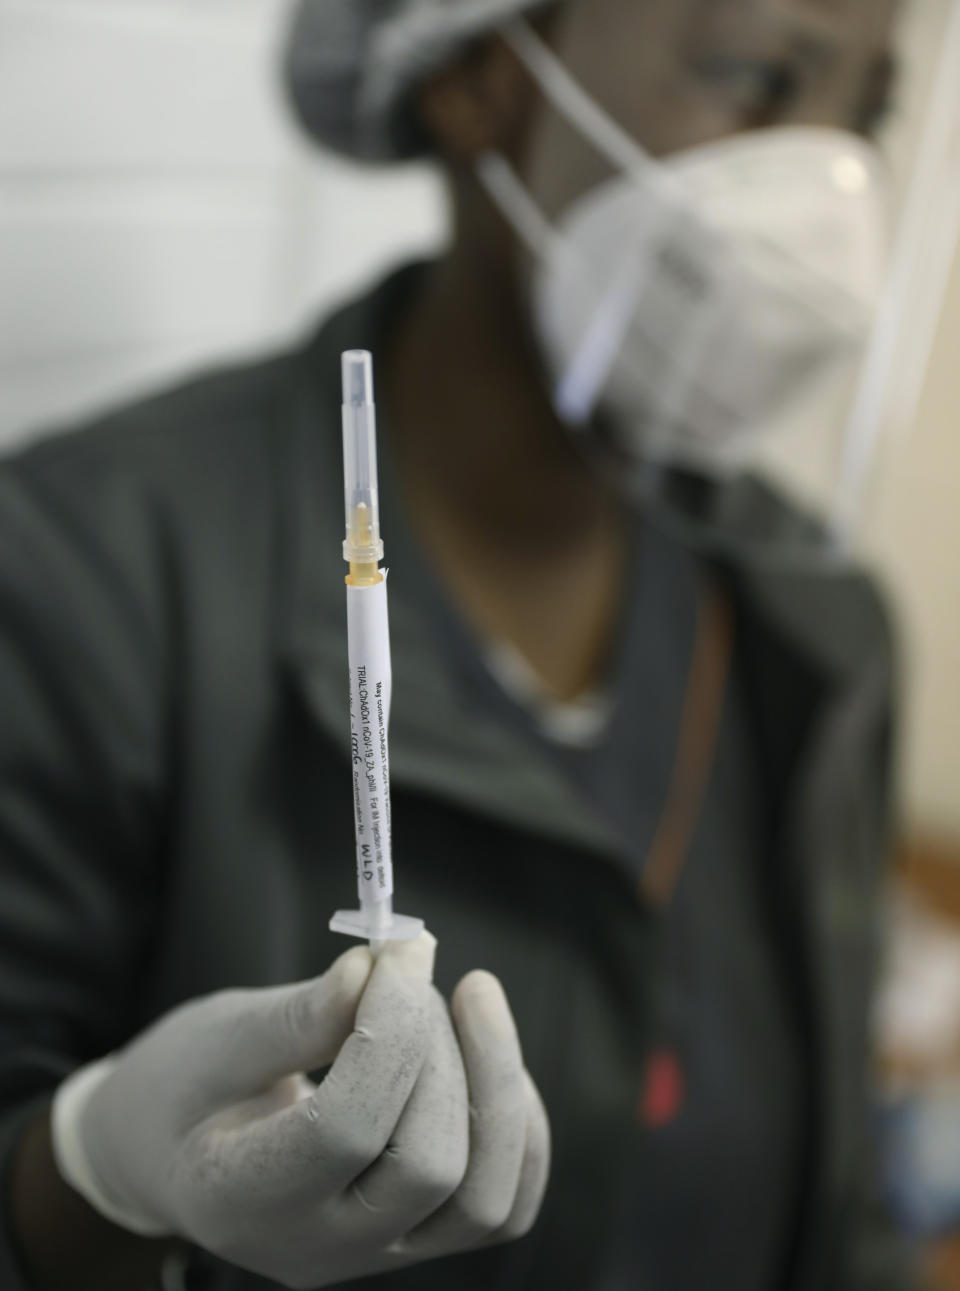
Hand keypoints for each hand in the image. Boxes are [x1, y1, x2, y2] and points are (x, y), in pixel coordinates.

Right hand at [53, 934, 549, 1287]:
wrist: (173, 1152)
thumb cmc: (184, 1085)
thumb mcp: (218, 1038)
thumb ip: (300, 1014)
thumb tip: (381, 969)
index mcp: (244, 1198)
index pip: (347, 1129)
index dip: (390, 1030)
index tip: (401, 951)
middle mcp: (318, 1247)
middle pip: (428, 1165)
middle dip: (439, 1049)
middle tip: (412, 971)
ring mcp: (375, 1255)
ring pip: (483, 1199)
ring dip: (496, 1083)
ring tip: (469, 1000)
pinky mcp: (418, 1239)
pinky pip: (504, 1205)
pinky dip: (518, 1128)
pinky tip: (490, 1056)